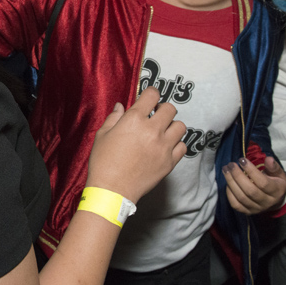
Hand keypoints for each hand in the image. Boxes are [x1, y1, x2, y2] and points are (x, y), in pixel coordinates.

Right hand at [85, 87, 186, 202]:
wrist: (112, 190)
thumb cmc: (103, 162)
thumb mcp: (102, 135)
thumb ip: (114, 118)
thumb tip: (121, 106)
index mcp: (134, 119)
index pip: (152, 95)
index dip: (151, 94)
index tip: (149, 98)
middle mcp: (152, 130)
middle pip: (170, 108)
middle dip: (162, 109)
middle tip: (156, 115)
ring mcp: (163, 147)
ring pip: (180, 126)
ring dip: (172, 126)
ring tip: (162, 132)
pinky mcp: (169, 162)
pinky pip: (182, 146)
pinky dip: (176, 144)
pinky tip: (166, 147)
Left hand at [224, 155, 285, 214]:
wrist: (275, 200)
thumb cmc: (275, 182)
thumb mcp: (278, 173)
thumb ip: (273, 166)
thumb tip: (268, 159)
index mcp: (276, 191)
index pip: (263, 183)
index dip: (251, 171)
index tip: (242, 160)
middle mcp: (267, 202)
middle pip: (250, 191)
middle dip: (238, 176)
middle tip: (231, 164)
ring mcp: (257, 209)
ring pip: (241, 197)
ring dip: (231, 182)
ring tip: (226, 170)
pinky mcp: (248, 212)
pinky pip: (236, 205)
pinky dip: (229, 193)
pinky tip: (227, 182)